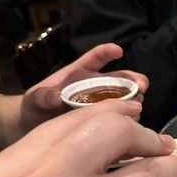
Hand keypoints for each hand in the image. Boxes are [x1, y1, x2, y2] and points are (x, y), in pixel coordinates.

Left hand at [19, 43, 148, 133]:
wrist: (37, 126)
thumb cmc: (35, 107)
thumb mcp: (34, 99)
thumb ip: (42, 96)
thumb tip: (56, 98)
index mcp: (80, 72)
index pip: (97, 57)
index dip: (108, 52)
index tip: (118, 50)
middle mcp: (97, 85)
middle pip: (123, 78)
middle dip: (136, 80)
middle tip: (142, 87)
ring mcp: (104, 102)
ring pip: (128, 97)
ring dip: (136, 100)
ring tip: (137, 107)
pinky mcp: (106, 117)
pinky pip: (123, 116)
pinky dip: (130, 118)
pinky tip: (131, 123)